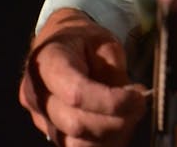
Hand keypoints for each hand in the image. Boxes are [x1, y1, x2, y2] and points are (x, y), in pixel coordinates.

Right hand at [18, 8, 146, 145]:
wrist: (59, 43)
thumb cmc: (82, 40)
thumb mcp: (103, 43)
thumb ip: (114, 72)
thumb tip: (132, 100)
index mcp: (46, 63)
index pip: (76, 93)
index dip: (111, 102)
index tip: (138, 97)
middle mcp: (35, 94)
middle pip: (76, 123)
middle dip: (116, 121)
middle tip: (140, 105)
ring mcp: (39, 117)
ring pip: (77, 143)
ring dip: (112, 135)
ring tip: (130, 115)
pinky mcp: (49, 132)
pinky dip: (103, 141)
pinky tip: (118, 124)